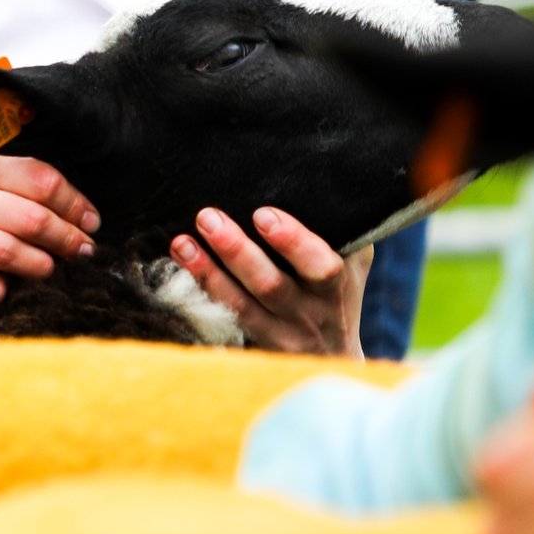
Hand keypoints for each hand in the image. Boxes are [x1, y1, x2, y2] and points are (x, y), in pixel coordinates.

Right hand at [0, 131, 97, 302]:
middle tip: (84, 250)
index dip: (75, 202)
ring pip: (8, 253)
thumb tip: (46, 136)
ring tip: (50, 269)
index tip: (91, 218)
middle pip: (33, 218)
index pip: (41, 178)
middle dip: (69, 238)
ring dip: (41, 266)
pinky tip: (2, 290)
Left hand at [169, 205, 367, 355]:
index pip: (322, 267)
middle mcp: (310, 313)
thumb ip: (344, 229)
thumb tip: (322, 176)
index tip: (262, 214)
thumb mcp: (353, 262)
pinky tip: (179, 263)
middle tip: (209, 217)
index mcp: (336, 288)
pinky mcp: (255, 347)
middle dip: (237, 252)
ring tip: (182, 242)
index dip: (293, 242)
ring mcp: (281, 334)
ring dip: (207, 272)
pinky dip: (201, 290)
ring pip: (240, 306)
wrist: (334, 357)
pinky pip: (224, 318)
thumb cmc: (338, 291)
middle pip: (271, 286)